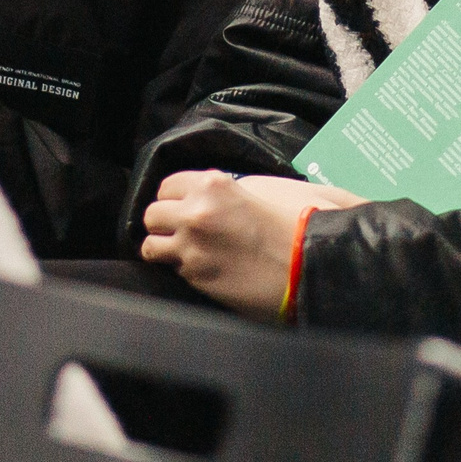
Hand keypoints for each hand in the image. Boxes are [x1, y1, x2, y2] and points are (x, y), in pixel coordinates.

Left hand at [138, 170, 365, 316]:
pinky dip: (180, 269)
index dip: (174, 198)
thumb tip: (212, 193)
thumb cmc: (296, 223)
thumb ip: (228, 187)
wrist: (310, 265)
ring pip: (150, 244)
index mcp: (213, 184)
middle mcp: (195, 212)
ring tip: (182, 252)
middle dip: (165, 223)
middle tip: (181, 231)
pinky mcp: (195, 276)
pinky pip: (171, 270)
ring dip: (164, 248)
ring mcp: (191, 246)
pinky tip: (198, 268)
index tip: (182, 206)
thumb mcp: (263, 187)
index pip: (167, 185)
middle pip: (152, 213)